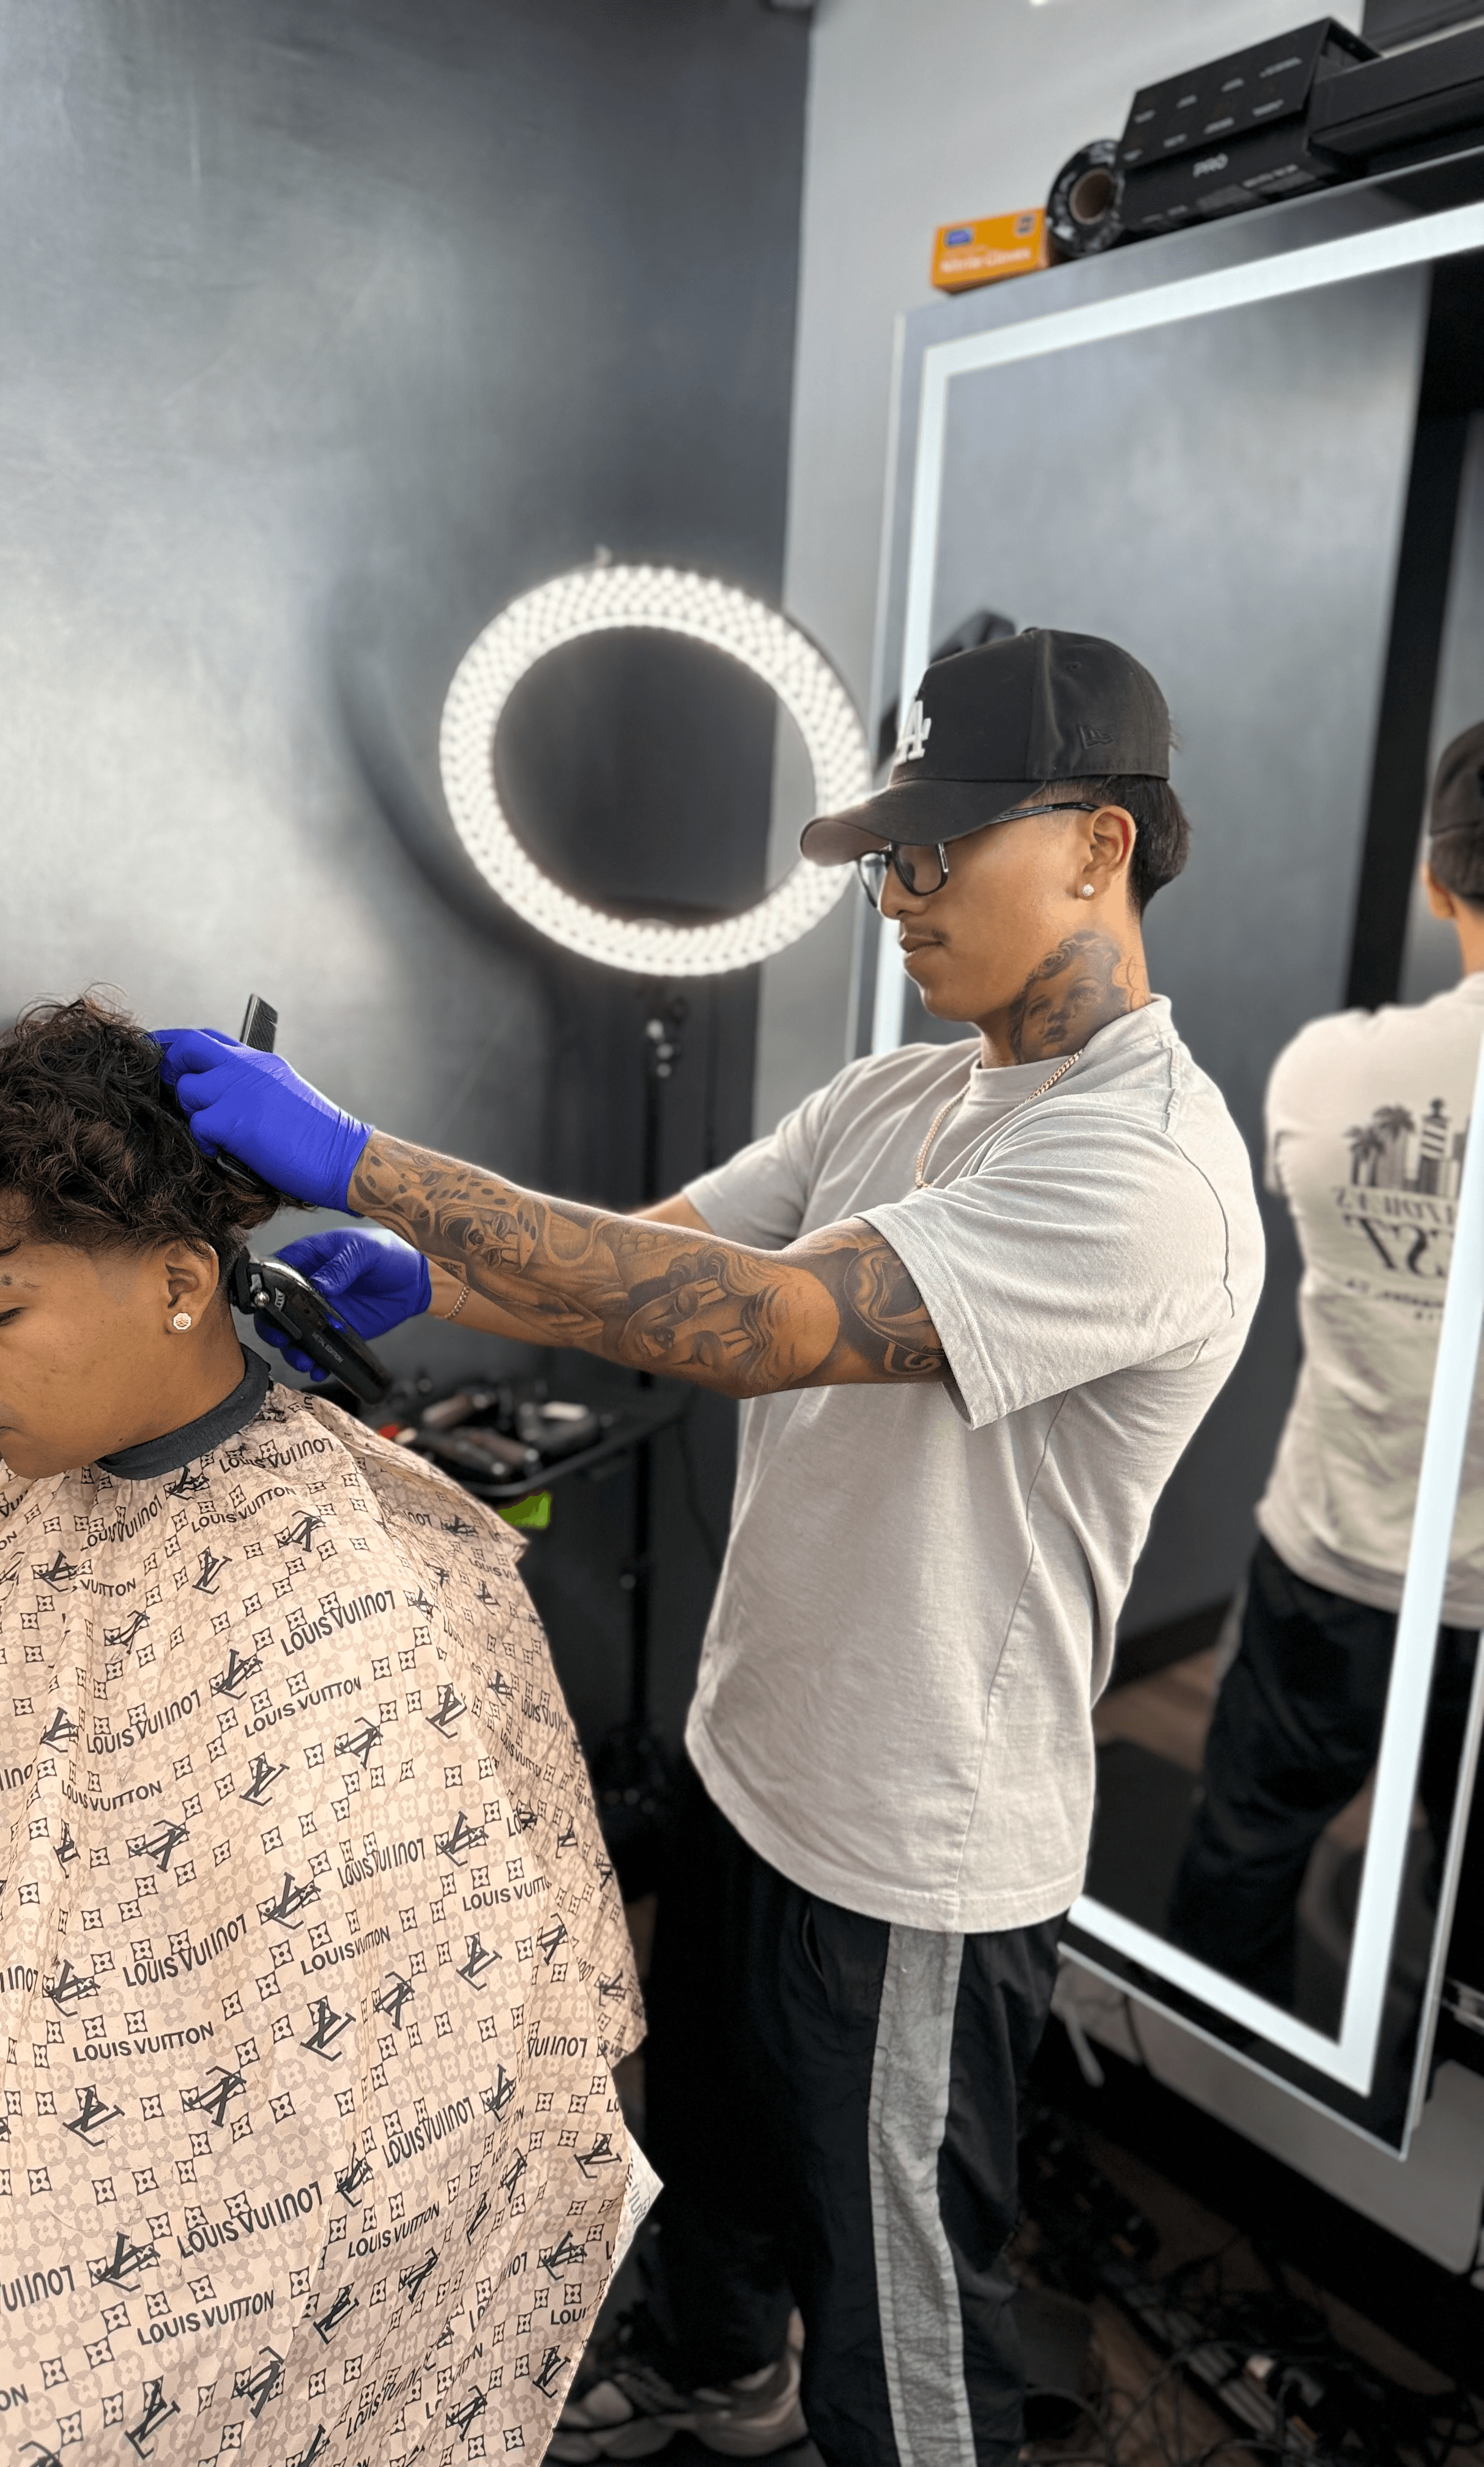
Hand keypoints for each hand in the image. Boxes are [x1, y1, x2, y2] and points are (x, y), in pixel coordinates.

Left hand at [153, 1028, 371, 1209]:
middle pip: (187, 1046)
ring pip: (187, 1091)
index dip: (176, 1043)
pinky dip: (205, 1143)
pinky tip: (225, 1151)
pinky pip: (198, 1127)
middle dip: (170, 1065)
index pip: (208, 1038)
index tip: (158, 1051)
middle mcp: (247, 1068)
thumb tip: (217, 1094)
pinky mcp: (234, 1121)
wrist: (345, 1157)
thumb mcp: (283, 1093)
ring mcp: (239, 1091)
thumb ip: (251, 1086)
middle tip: (168, 1088)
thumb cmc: (318, 1136)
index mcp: (260, 1061)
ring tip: (215, 1132)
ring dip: (193, 1113)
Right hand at [251, 1229, 431, 1377]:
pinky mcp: (336, 1330)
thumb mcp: (364, 1251)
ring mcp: (321, 1311)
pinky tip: (320, 1367)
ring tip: (304, 1360)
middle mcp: (309, 1287)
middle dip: (273, 1328)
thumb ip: (341, 1265)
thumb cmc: (388, 1253)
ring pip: (294, 1333)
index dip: (266, 1291)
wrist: (415, 1280)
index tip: (267, 1307)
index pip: (275, 1273)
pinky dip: (316, 1360)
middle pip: (277, 1309)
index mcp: (310, 1258)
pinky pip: (319, 1347)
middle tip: (281, 1339)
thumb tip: (321, 1283)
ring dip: (293, 1349)